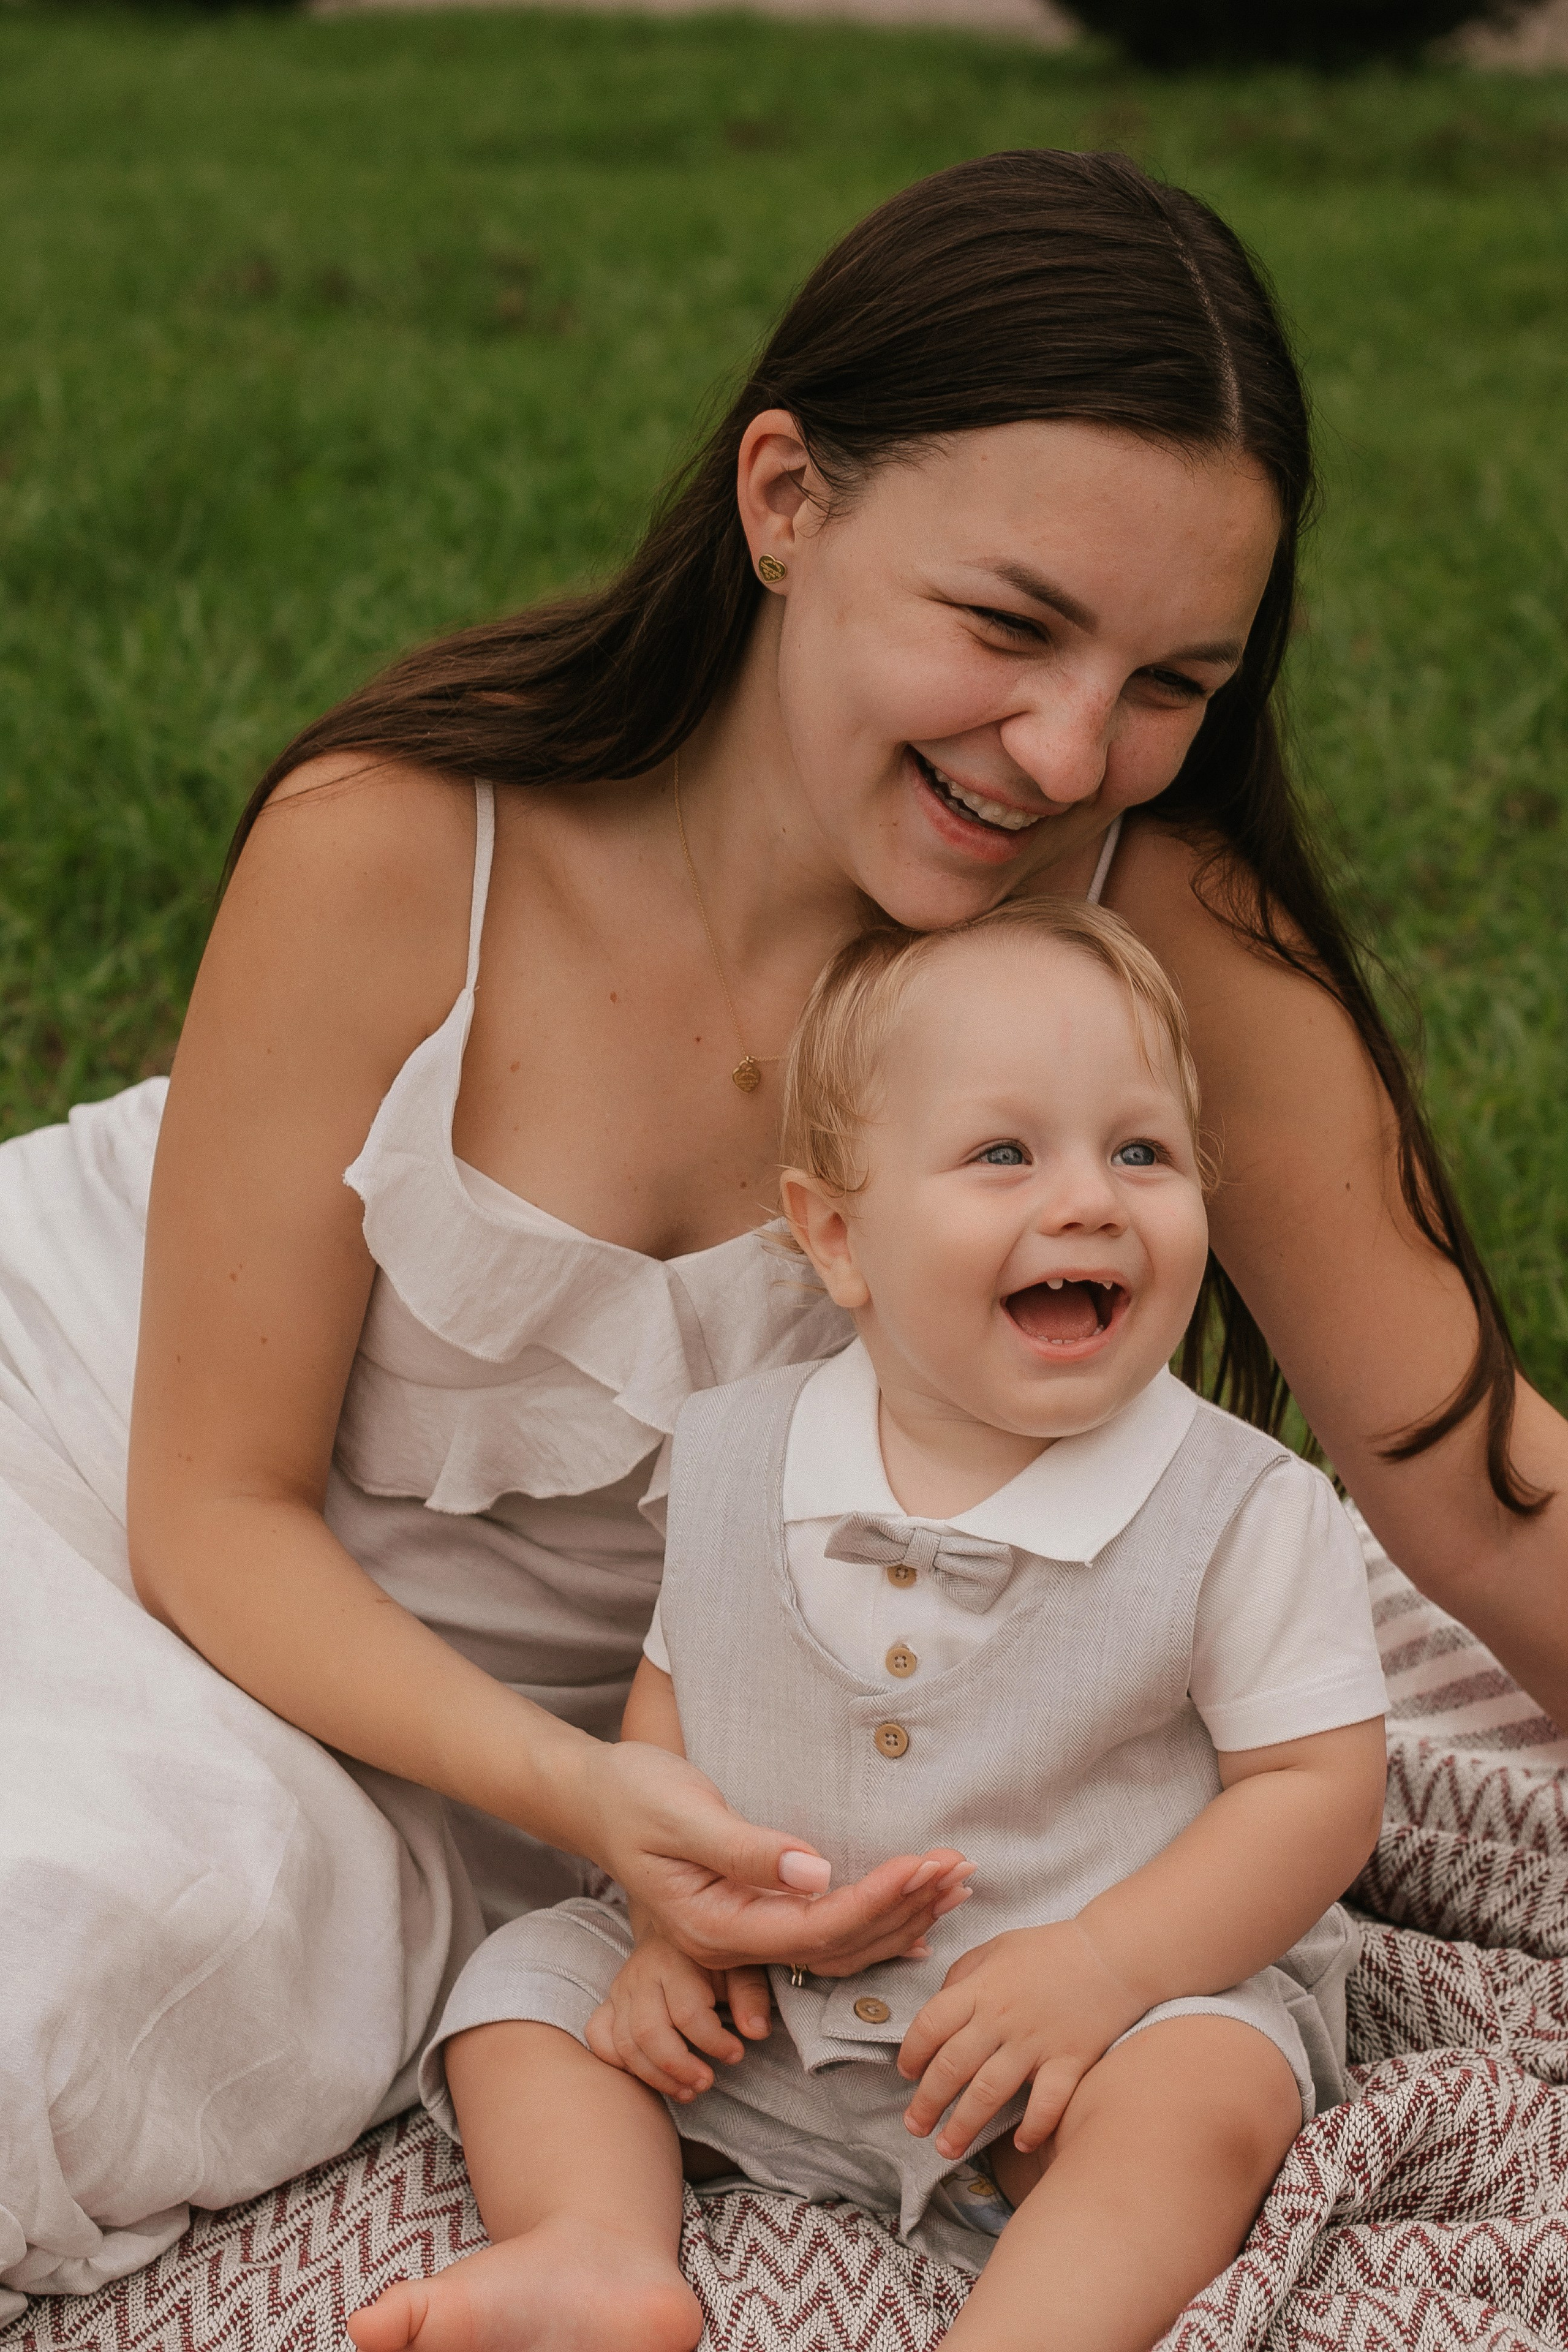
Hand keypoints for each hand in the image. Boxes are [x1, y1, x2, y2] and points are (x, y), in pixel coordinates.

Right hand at [579, 1737, 972, 1974]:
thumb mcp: (682, 1814)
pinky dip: (875, 1921)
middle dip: (905, 1906)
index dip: (874, 1899)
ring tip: (954, 1884)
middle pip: (839, 1942)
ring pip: (839, 1944)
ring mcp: (745, 1934)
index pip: (816, 1926)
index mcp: (716, 1926)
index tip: (921, 1864)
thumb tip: (817, 1872)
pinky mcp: (754, 1915)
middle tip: (958, 1868)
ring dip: (901, 1916)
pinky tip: (914, 1915)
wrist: (596, 1799)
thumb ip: (746, 1849)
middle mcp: (735, 1943)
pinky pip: (826, 1933)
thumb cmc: (632, 1796)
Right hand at [586, 1933, 772, 2100]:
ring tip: (687, 2091)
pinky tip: (648, 2075)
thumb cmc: (713, 1957)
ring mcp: (620, 1990)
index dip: (714, 2042)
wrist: (676, 1929)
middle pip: (648, 2032)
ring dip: (654, 2076)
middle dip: (679, 2067)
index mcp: (675, 1960)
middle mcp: (641, 1975)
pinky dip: (618, 2062)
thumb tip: (756, 2032)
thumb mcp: (740, 1966)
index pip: (687, 2012)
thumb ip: (750, 1995)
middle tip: (706, 2082)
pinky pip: (599, 2038)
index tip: (736, 2055)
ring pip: (624, 2043)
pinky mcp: (609, 2003)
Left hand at [898, 1920, 1145, 2160]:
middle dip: (927, 2102)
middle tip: (914, 2127)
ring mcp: (1036, 2042)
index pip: (931, 2025)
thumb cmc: (1051, 1949)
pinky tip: (1020, 2143)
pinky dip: (1034, 2126)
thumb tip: (939, 2003)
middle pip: (952, 2066)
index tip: (906, 2073)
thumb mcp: (997, 1947)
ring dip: (963, 2125)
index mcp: (980, 1988)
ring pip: (989, 2092)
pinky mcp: (1070, 2060)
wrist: (1113, 1952)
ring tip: (946, 2148)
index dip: (912, 2053)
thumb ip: (963, 1975)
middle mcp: (1001, 2018)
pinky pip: (1048, 2102)